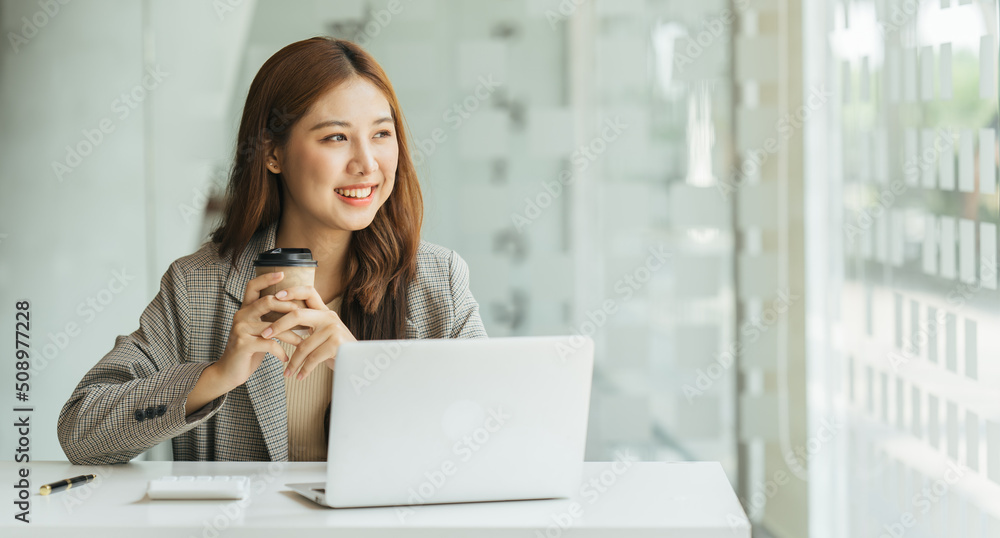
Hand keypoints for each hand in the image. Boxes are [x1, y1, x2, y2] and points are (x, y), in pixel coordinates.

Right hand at [212, 271, 307, 390]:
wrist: (229, 372)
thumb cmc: (250, 350)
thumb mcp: (260, 331)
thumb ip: (270, 318)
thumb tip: (296, 309)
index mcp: (245, 309)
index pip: (253, 286)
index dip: (266, 278)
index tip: (282, 273)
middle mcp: (241, 315)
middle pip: (267, 301)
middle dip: (288, 307)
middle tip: (305, 316)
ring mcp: (240, 329)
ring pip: (272, 326)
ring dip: (291, 335)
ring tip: (302, 343)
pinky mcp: (243, 344)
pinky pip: (269, 344)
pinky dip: (281, 351)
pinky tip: (286, 358)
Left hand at [261, 285, 356, 380]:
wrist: (360, 363)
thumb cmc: (337, 349)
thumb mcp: (324, 332)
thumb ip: (309, 325)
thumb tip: (282, 321)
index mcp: (324, 311)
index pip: (309, 292)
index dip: (292, 291)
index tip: (274, 296)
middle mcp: (329, 316)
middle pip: (297, 315)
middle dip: (278, 325)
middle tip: (264, 335)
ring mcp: (333, 329)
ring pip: (303, 345)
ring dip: (293, 362)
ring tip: (287, 373)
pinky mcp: (336, 344)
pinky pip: (312, 358)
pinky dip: (303, 370)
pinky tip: (299, 376)